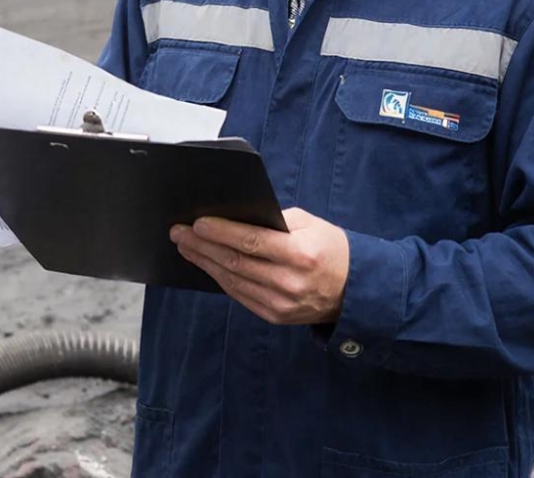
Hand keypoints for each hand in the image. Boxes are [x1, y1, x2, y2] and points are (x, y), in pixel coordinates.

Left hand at [170, 207, 349, 324]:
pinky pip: (239, 295)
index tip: (197, 223)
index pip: (251, 241)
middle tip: (179, 232)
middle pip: (235, 262)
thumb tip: (236, 216)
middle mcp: (288, 282)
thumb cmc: (330, 248)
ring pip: (232, 281)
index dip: (220, 232)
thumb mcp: (309, 223)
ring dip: (205, 262)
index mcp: (300, 254)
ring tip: (185, 246)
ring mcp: (280, 304)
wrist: (354, 290)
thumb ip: (274, 220)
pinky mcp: (274, 316)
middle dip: (202, 246)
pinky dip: (220, 279)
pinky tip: (206, 265)